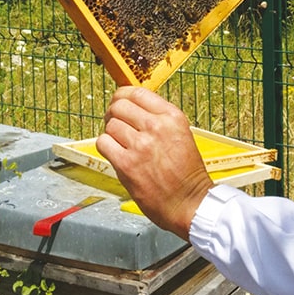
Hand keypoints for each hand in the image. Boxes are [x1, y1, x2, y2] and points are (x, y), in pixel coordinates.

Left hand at [96, 87, 213, 239]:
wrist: (190, 202)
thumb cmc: (186, 173)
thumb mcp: (181, 133)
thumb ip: (159, 118)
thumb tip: (133, 107)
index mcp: (171, 117)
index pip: (137, 92)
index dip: (122, 95)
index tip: (119, 102)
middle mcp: (156, 127)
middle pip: (119, 106)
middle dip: (113, 113)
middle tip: (115, 123)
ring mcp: (140, 145)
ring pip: (110, 125)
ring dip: (111, 133)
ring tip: (118, 143)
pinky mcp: (127, 164)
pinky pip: (103, 143)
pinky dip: (106, 146)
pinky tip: (115, 153)